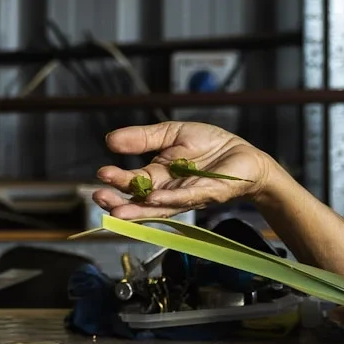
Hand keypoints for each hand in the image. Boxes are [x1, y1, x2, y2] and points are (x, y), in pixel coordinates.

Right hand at [92, 121, 279, 219]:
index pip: (132, 182)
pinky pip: (187, 198)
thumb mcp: (171, 134)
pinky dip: (170, 199)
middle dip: (119, 201)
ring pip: (159, 207)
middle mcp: (169, 191)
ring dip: (138, 208)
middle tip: (100, 198)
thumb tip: (110, 140)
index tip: (101, 174)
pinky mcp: (208, 193)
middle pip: (139, 201)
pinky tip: (153, 198)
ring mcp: (187, 196)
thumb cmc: (209, 146)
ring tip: (118, 209)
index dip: (116, 180)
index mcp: (159, 176)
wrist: (244, 154)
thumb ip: (143, 138)